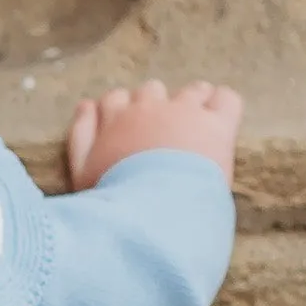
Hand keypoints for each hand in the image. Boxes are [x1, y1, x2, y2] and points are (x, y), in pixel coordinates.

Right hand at [67, 80, 242, 191]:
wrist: (151, 214)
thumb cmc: (112, 199)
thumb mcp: (80, 173)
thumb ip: (79, 136)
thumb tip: (85, 105)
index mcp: (116, 118)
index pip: (115, 99)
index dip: (122, 113)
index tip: (128, 135)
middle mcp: (149, 107)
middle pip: (151, 91)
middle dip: (156, 109)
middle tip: (162, 139)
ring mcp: (185, 111)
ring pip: (191, 91)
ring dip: (191, 105)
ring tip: (194, 133)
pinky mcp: (217, 124)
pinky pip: (225, 99)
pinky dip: (222, 106)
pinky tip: (218, 125)